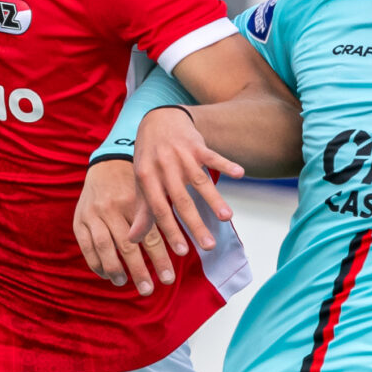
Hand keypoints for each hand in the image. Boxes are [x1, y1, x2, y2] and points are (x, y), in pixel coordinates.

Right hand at [74, 158, 177, 295]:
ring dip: (116, 270)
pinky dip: (96, 264)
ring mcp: (94, 214)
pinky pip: (86, 247)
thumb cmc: (135, 184)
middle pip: (128, 246)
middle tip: (149, 290)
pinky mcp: (79, 219)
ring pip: (105, 248)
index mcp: (134, 202)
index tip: (169, 279)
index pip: (150, 236)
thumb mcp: (149, 195)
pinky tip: (106, 275)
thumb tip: (179, 247)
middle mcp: (113, 208)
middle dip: (139, 271)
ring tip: (124, 283)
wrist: (106, 163)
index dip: (160, 259)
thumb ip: (158, 217)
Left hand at [134, 106, 242, 258]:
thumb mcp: (142, 182)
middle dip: (195, 224)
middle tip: (208, 247)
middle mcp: (164, 167)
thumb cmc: (150, 158)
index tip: (181, 252)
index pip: (159, 210)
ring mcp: (181, 155)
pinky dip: (226, 163)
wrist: (158, 119)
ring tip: (227, 218)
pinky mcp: (197, 145)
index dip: (170, 231)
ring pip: (199, 181)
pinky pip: (213, 155)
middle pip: (181, 200)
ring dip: (214, 199)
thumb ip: (142, 212)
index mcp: (147, 179)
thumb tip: (131, 241)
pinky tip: (240, 173)